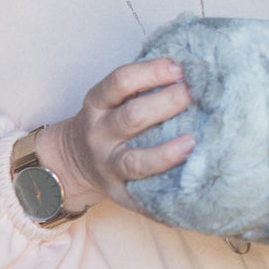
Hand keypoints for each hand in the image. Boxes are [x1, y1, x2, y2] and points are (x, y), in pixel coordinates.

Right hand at [34, 58, 193, 214]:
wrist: (72, 160)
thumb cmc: (109, 120)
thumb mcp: (112, 98)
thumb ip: (143, 85)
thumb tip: (193, 68)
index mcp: (98, 103)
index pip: (121, 82)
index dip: (151, 72)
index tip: (180, 67)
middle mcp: (100, 134)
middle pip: (132, 118)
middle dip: (167, 104)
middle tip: (197, 95)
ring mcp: (108, 166)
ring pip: (135, 161)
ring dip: (166, 153)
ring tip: (193, 143)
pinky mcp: (119, 193)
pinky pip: (141, 200)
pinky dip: (165, 200)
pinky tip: (191, 193)